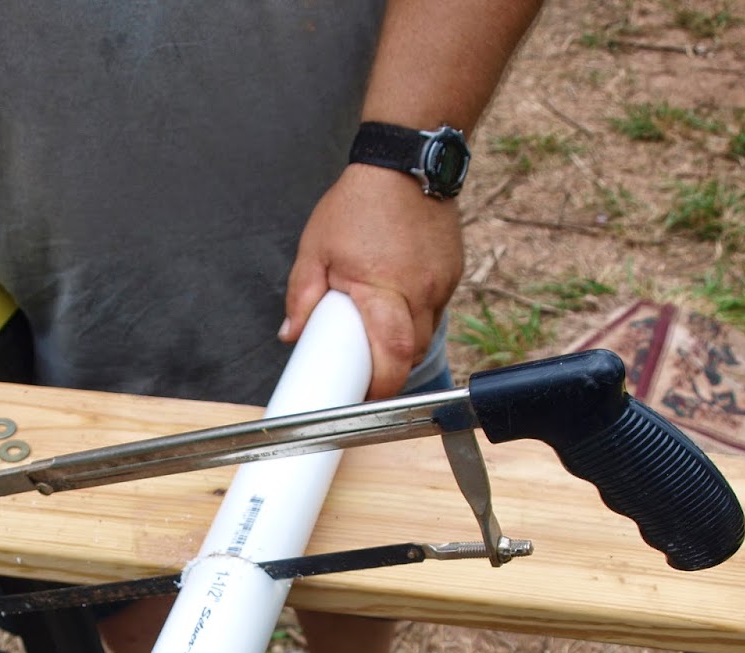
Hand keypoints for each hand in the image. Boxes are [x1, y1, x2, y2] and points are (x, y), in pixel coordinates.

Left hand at [281, 163, 462, 398]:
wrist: (405, 163)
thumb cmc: (359, 203)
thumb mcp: (316, 248)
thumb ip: (303, 294)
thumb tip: (292, 334)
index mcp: (383, 289)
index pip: (393, 356)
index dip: (382, 385)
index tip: (364, 397)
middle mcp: (420, 292)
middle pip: (413, 354)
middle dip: (391, 372)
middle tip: (365, 376)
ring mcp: (441, 284)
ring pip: (426, 335)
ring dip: (402, 346)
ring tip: (377, 336)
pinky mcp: (452, 274)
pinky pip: (434, 312)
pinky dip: (415, 319)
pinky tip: (395, 306)